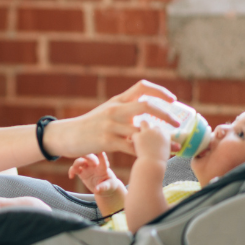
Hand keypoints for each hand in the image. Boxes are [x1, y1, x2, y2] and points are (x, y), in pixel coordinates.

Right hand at [42, 80, 180, 157]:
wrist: (67, 135)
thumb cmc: (89, 125)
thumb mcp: (107, 111)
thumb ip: (125, 110)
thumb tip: (146, 113)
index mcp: (118, 100)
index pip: (142, 87)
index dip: (160, 91)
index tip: (173, 100)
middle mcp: (115, 109)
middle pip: (146, 105)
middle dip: (165, 114)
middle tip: (177, 123)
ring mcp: (111, 125)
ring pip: (141, 130)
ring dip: (160, 139)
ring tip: (173, 146)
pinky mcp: (107, 141)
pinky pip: (131, 147)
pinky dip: (145, 152)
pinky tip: (154, 157)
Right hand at [68, 152, 123, 196]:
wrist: (104, 188)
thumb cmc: (109, 185)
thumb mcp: (109, 187)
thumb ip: (103, 188)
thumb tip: (96, 190)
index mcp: (103, 168)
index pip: (103, 162)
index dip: (102, 157)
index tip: (101, 152)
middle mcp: (95, 166)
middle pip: (89, 157)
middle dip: (85, 156)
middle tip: (82, 160)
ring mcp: (88, 168)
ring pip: (80, 161)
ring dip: (76, 163)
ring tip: (74, 171)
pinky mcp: (82, 172)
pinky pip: (75, 169)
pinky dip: (71, 171)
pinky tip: (71, 177)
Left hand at [132, 121, 170, 161]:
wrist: (152, 164)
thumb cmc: (160, 161)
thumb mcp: (168, 152)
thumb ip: (171, 146)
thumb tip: (178, 147)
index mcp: (165, 133)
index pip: (160, 129)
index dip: (156, 134)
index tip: (154, 140)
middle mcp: (157, 130)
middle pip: (152, 125)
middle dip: (149, 131)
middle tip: (146, 139)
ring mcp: (147, 132)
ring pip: (143, 122)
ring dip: (141, 128)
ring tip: (139, 135)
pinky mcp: (138, 135)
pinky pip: (134, 133)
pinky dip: (133, 139)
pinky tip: (133, 144)